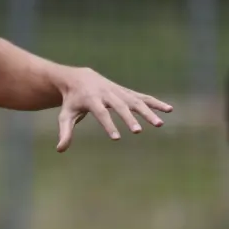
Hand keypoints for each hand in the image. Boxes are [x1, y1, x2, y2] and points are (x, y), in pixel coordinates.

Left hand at [55, 67, 172, 152]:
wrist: (79, 78)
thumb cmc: (72, 101)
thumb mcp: (66, 115)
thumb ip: (65, 131)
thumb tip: (60, 149)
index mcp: (91, 99)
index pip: (101, 113)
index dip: (108, 125)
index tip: (116, 138)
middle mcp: (107, 94)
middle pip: (120, 106)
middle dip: (129, 118)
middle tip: (138, 131)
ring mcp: (118, 91)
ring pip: (135, 101)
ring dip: (148, 112)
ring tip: (160, 124)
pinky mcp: (126, 92)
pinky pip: (143, 97)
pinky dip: (155, 103)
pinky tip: (169, 109)